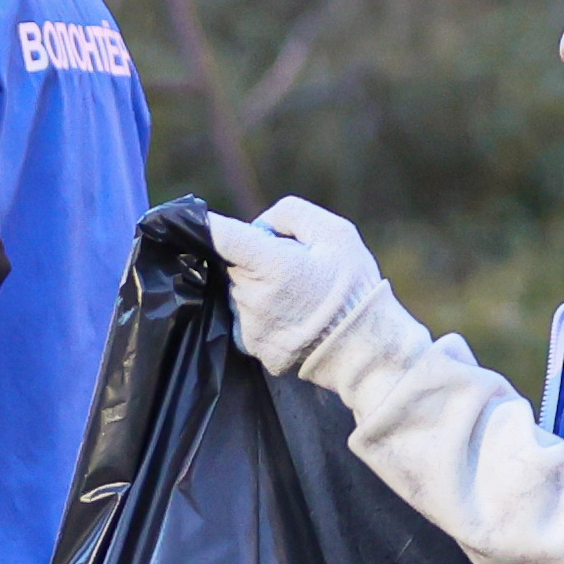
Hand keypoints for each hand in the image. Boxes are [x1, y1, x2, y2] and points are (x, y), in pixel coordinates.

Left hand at [204, 195, 394, 380]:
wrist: (364, 350)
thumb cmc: (354, 287)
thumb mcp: (336, 233)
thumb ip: (290, 214)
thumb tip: (259, 225)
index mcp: (269, 263)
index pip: (219, 234)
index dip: (206, 223)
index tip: (198, 219)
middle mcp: (250, 295)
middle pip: (232, 263)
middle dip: (253, 258)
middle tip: (293, 266)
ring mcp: (248, 325)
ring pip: (239, 290)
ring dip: (257, 287)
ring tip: (297, 296)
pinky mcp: (251, 348)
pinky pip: (246, 318)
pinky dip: (262, 314)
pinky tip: (291, 317)